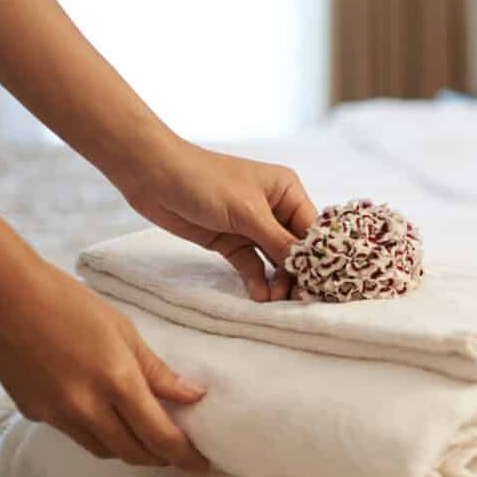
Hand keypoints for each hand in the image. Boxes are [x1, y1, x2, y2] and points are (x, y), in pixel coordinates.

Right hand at [0, 258, 209, 470]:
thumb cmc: (66, 302)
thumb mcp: (124, 331)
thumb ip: (158, 371)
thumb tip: (193, 396)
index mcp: (116, 382)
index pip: (160, 436)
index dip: (184, 456)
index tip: (201, 463)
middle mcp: (86, 407)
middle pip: (133, 453)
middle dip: (161, 459)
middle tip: (180, 454)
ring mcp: (55, 415)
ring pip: (103, 450)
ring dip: (130, 451)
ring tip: (149, 440)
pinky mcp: (33, 413)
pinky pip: (75, 435)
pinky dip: (98, 434)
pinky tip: (106, 419)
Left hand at [116, 140, 317, 301]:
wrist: (152, 177)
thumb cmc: (206, 182)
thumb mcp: (247, 212)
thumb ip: (278, 241)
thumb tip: (307, 265)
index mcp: (287, 190)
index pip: (312, 228)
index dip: (319, 254)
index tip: (324, 281)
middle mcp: (274, 209)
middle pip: (295, 247)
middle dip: (297, 271)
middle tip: (299, 298)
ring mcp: (252, 226)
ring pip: (274, 259)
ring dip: (277, 279)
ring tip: (276, 299)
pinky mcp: (230, 241)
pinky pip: (251, 264)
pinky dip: (256, 279)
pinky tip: (260, 295)